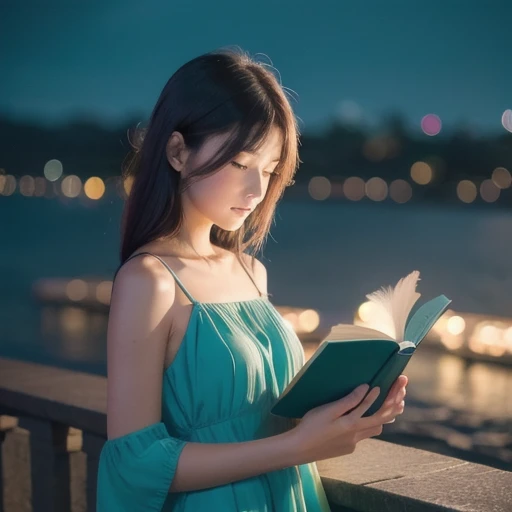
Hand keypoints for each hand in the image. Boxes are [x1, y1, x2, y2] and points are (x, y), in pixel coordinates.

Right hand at [289, 375, 407, 464]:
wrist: (299, 449)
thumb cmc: (311, 426)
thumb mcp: (328, 410)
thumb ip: (348, 400)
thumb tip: (365, 388)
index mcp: (352, 424)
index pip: (374, 409)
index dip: (382, 396)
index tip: (387, 384)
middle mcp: (356, 436)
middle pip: (381, 421)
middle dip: (392, 408)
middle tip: (400, 397)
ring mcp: (352, 444)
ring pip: (374, 430)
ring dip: (381, 418)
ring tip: (387, 406)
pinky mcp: (347, 448)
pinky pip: (362, 435)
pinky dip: (366, 425)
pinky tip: (360, 420)